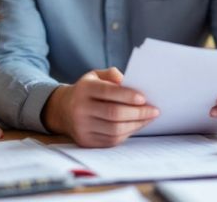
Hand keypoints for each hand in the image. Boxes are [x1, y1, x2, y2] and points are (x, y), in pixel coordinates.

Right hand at [43, 67, 158, 147]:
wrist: (63, 110)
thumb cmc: (87, 91)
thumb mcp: (95, 76)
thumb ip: (111, 75)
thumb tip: (128, 81)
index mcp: (84, 89)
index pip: (108, 92)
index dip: (128, 96)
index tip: (144, 98)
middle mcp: (80, 109)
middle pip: (114, 114)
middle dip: (138, 113)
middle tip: (154, 110)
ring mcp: (82, 127)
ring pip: (115, 130)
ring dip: (136, 125)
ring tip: (148, 118)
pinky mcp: (86, 141)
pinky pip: (112, 140)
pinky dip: (127, 133)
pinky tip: (136, 126)